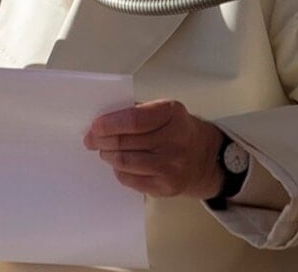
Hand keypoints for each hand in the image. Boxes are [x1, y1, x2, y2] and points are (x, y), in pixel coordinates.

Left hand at [84, 99, 224, 197]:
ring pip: (125, 162)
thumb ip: (136, 111)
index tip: (94, 126)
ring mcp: (172, 166)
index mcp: (172, 113)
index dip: (108, 124)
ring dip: (108, 155)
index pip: (133, 120)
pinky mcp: (166, 187)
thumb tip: (103, 119)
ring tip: (104, 150)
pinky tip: (119, 163)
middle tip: (91, 139)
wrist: (205, 157)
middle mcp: (175, 140)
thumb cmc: (177, 129)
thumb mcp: (163, 110)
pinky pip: (130, 179)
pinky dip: (119, 170)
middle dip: (102, 140)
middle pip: (125, 142)